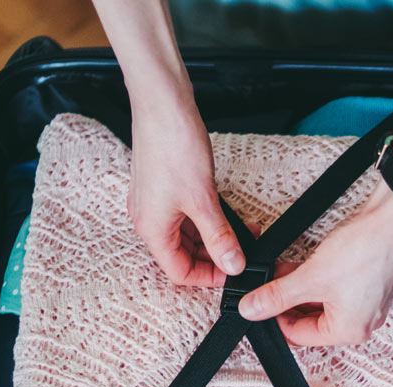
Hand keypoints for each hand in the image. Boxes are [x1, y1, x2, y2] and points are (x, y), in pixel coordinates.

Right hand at [128, 107, 245, 286]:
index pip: (180, 272)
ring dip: (214, 236)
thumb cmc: (171, 144)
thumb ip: (219, 237)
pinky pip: (186, 214)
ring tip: (242, 231)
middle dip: (215, 255)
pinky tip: (227, 213)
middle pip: (183, 254)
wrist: (161, 102)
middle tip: (243, 251)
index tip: (233, 271)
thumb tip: (232, 264)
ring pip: (187, 234)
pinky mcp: (164, 186)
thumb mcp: (203, 200)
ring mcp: (155, 202)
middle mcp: (149, 219)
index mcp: (152, 229)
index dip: (208, 277)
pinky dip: (207, 218)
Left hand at [236, 189, 392, 344]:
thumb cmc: (366, 251)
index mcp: (349, 331)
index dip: (275, 320)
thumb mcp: (310, 277)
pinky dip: (316, 281)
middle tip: (268, 287)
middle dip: (287, 303)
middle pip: (311, 322)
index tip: (259, 304)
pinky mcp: (367, 285)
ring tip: (282, 273)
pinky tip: (301, 267)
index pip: (300, 336)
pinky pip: (334, 291)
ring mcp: (366, 304)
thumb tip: (252, 308)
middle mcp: (361, 323)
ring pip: (321, 304)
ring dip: (299, 290)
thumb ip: (277, 295)